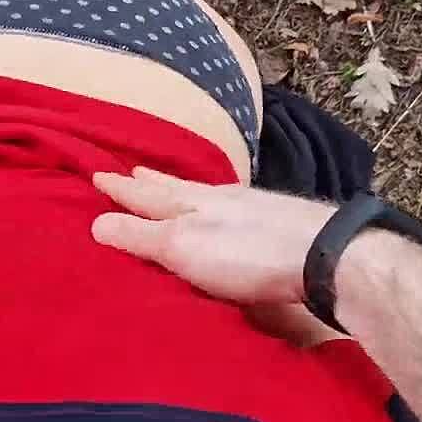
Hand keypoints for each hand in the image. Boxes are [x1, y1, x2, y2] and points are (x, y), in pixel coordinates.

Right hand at [91, 167, 335, 307]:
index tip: (98, 176)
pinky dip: (214, 204)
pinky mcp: (276, 221)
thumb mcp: (183, 248)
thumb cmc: (248, 253)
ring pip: (204, 194)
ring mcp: (249, 207)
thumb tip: (97, 222)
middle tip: (132, 169)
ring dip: (181, 189)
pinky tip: (225, 208)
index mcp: (190, 204)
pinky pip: (231, 205)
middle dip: (150, 182)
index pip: (146, 195)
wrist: (324, 252)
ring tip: (169, 183)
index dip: (121, 189)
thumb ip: (142, 236)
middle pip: (175, 187)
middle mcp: (217, 198)